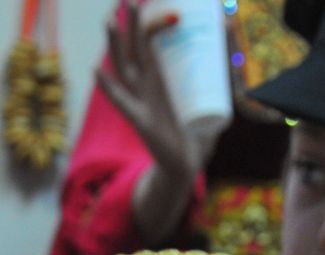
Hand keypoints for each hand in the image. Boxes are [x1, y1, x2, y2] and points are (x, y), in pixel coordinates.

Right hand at [95, 4, 199, 178]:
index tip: (146, 4)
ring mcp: (140, 103)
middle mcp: (145, 90)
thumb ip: (209, 101)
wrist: (181, 167)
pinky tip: (97, 72)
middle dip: (130, 26)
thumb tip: (227, 95)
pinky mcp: (141, 121)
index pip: (151, 48)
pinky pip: (122, 101)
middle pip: (134, 51)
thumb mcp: (200, 111)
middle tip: (124, 0)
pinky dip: (108, 87)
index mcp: (158, 84)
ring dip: (116, 46)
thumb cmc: (187, 140)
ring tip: (108, 22)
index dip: (148, 27)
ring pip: (125, 69)